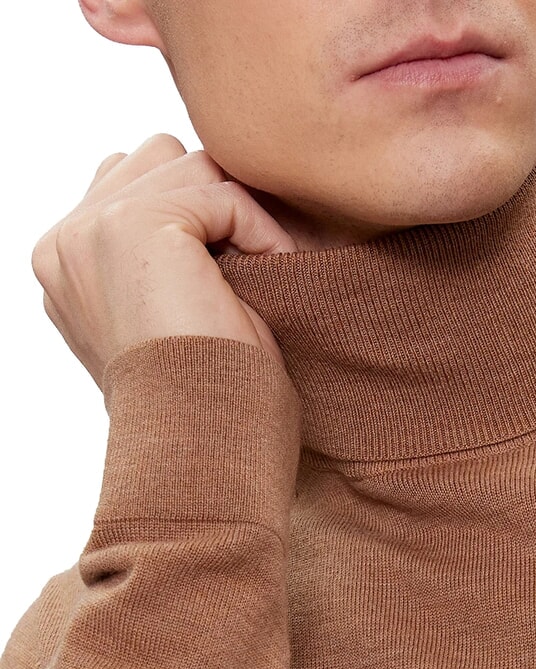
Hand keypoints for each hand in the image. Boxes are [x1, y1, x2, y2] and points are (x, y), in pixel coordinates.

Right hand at [30, 134, 298, 388]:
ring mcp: (91, 229)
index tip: (233, 275)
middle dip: (212, 202)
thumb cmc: (207, 398)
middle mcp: (65, 242)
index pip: (130, 181)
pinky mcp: (135, 225)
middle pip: (158, 159)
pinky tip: (274, 273)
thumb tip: (204, 197)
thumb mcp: (167, 314)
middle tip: (251, 267)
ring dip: (239, 214)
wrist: (208, 444)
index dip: (195, 214)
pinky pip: (222, 192)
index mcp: (65, 263)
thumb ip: (159, 251)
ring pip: (191, 164)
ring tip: (263, 275)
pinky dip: (261, 230)